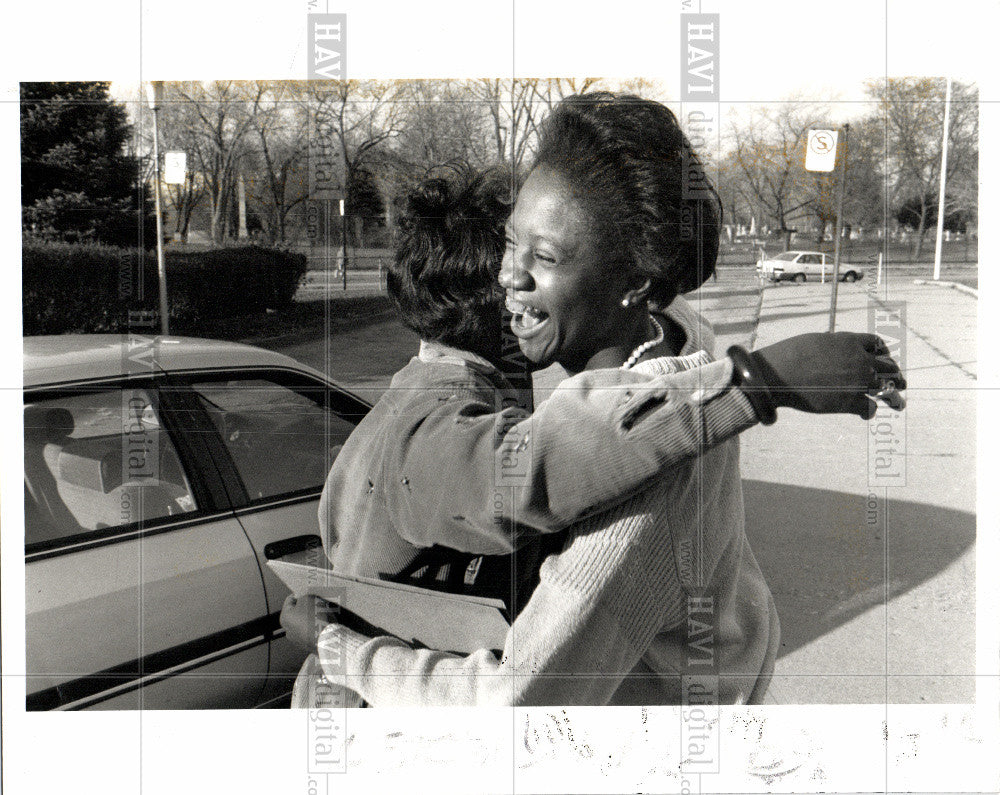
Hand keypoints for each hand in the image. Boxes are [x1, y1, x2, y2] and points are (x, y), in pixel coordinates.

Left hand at [280, 594, 338, 649]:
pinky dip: (316, 626)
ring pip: (304, 622)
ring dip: (311, 616)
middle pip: (297, 612)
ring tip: (322, 613)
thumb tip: (303, 596)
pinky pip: (311, 631)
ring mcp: (298, 640)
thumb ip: (303, 595)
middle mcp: (288, 630)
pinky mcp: (308, 645)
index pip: (290, 600)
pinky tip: (323, 623)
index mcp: (284, 618)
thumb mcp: (308, 598)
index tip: (308, 592)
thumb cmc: (315, 617)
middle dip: (306, 606)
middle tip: (316, 602)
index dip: (300, 594)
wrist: (327, 637)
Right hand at [752, 332, 905, 418]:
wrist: (777, 374)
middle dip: (896, 375)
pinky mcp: (850, 402)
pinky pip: (870, 408)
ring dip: (894, 397)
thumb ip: (832, 346)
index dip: (883, 352)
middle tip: (901, 383)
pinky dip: (869, 411)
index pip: (877, 344)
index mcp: (850, 342)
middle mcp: (859, 360)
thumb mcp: (814, 341)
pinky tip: (864, 414)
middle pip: (889, 366)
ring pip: (887, 389)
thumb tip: (834, 350)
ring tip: (898, 404)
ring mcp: (857, 381)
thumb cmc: (788, 356)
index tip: (884, 359)